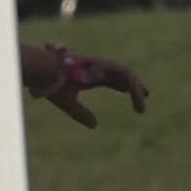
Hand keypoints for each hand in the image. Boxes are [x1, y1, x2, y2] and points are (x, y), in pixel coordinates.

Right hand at [26, 44, 148, 128]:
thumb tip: (95, 125)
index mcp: (90, 74)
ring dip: (137, 91)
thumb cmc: (51, 84)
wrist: (43, 71)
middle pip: (122, 74)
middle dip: (135, 85)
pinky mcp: (105, 67)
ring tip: (142, 108)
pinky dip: (135, 89)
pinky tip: (140, 101)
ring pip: (127, 75)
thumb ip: (81, 113)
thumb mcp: (68, 103)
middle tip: (146, 96)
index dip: (123, 87)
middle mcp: (98, 68)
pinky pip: (126, 76)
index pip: (112, 78)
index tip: (134, 97)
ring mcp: (102, 65)